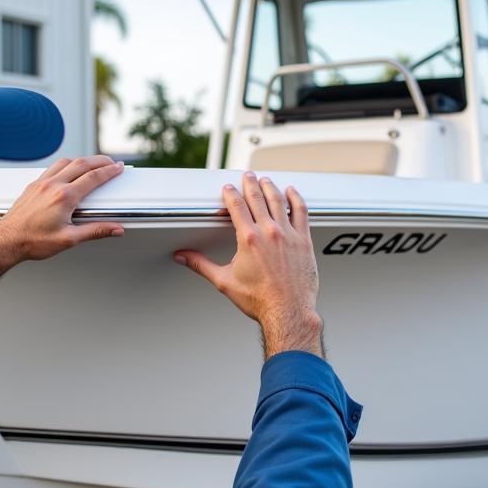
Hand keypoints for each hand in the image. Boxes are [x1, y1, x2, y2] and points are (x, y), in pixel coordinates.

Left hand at [0, 156, 123, 309]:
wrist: (7, 242)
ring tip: (93, 162)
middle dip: (100, 161)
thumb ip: (95, 231)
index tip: (117, 168)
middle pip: (82, 164)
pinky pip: (52, 168)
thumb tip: (115, 229)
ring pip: (66, 162)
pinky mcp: (32, 186)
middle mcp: (52, 185)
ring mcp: (41, 183)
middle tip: (110, 162)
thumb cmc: (33, 241)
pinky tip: (68, 169)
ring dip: (82, 160)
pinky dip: (66, 164)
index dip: (109, 171)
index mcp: (64, 197)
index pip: (93, 178)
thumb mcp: (69, 239)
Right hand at [174, 172, 323, 358]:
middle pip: (257, 198)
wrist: (288, 312)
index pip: (236, 206)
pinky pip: (301, 212)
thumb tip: (183, 257)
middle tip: (247, 176)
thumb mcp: (224, 281)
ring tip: (265, 180)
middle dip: (250, 184)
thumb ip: (202, 265)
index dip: (230, 193)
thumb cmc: (259, 300)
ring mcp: (288, 234)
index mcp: (248, 239)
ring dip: (270, 187)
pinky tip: (292, 193)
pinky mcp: (304, 240)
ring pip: (278, 201)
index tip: (228, 188)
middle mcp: (269, 232)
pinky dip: (295, 199)